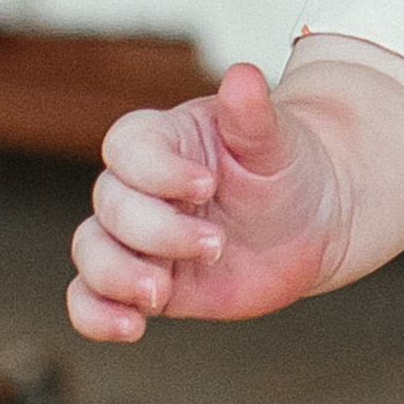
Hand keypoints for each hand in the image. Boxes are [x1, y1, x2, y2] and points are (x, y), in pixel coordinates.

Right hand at [66, 61, 345, 340]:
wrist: (312, 221)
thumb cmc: (289, 167)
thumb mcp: (276, 140)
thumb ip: (252, 115)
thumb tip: (244, 75)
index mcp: (164, 140)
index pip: (127, 148)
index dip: (156, 171)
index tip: (207, 185)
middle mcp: (139, 188)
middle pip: (110, 205)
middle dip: (155, 231)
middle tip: (215, 246)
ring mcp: (137, 238)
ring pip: (91, 251)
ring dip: (117, 275)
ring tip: (161, 293)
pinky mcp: (144, 282)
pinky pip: (91, 298)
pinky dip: (95, 316)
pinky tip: (129, 328)